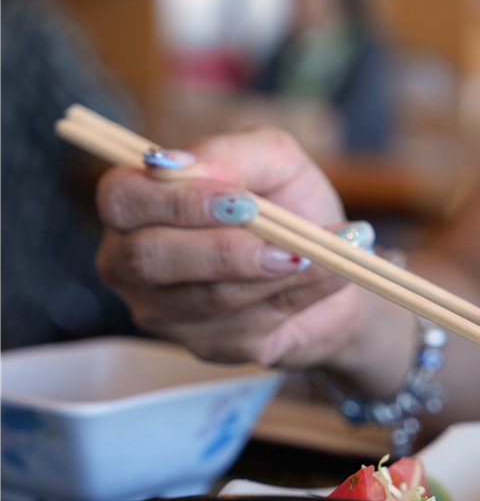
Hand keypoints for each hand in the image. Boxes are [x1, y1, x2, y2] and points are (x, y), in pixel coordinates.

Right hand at [95, 126, 366, 368]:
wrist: (335, 263)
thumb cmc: (290, 205)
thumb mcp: (274, 160)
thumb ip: (233, 152)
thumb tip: (182, 163)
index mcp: (137, 207)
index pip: (121, 199)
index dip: (177, 200)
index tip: (239, 200)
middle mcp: (135, 264)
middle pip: (149, 258)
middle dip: (222, 248)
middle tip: (285, 238)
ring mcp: (170, 314)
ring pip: (211, 296)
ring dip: (278, 270)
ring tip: (327, 248)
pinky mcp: (214, 348)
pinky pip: (256, 321)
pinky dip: (306, 290)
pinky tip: (336, 271)